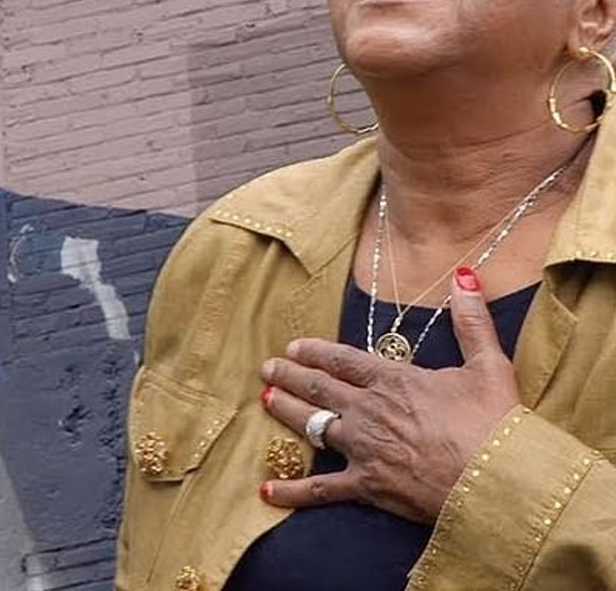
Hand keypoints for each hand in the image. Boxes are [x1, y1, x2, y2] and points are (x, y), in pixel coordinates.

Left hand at [259, 267, 521, 522]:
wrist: (500, 484)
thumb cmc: (498, 425)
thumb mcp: (489, 365)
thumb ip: (471, 320)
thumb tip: (464, 276)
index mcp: (393, 380)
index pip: (342, 360)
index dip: (315, 352)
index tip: (294, 346)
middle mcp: (370, 410)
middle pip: (319, 388)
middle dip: (290, 375)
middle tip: (267, 367)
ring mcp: (365, 448)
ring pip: (314, 425)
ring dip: (286, 411)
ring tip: (265, 399)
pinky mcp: (368, 486)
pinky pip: (322, 489)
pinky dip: (293, 491)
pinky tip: (267, 490)